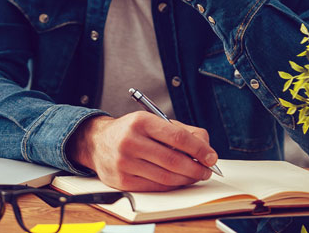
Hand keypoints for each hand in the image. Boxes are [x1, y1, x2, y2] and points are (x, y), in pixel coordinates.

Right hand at [67, 112, 217, 190]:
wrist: (97, 142)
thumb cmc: (130, 131)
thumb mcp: (152, 121)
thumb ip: (181, 131)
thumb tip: (205, 147)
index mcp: (141, 122)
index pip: (177, 137)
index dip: (199, 149)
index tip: (211, 156)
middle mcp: (131, 141)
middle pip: (173, 160)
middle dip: (196, 167)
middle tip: (206, 170)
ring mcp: (125, 162)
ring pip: (166, 176)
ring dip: (186, 178)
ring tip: (195, 175)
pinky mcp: (123, 180)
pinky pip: (155, 186)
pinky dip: (171, 185)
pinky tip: (178, 180)